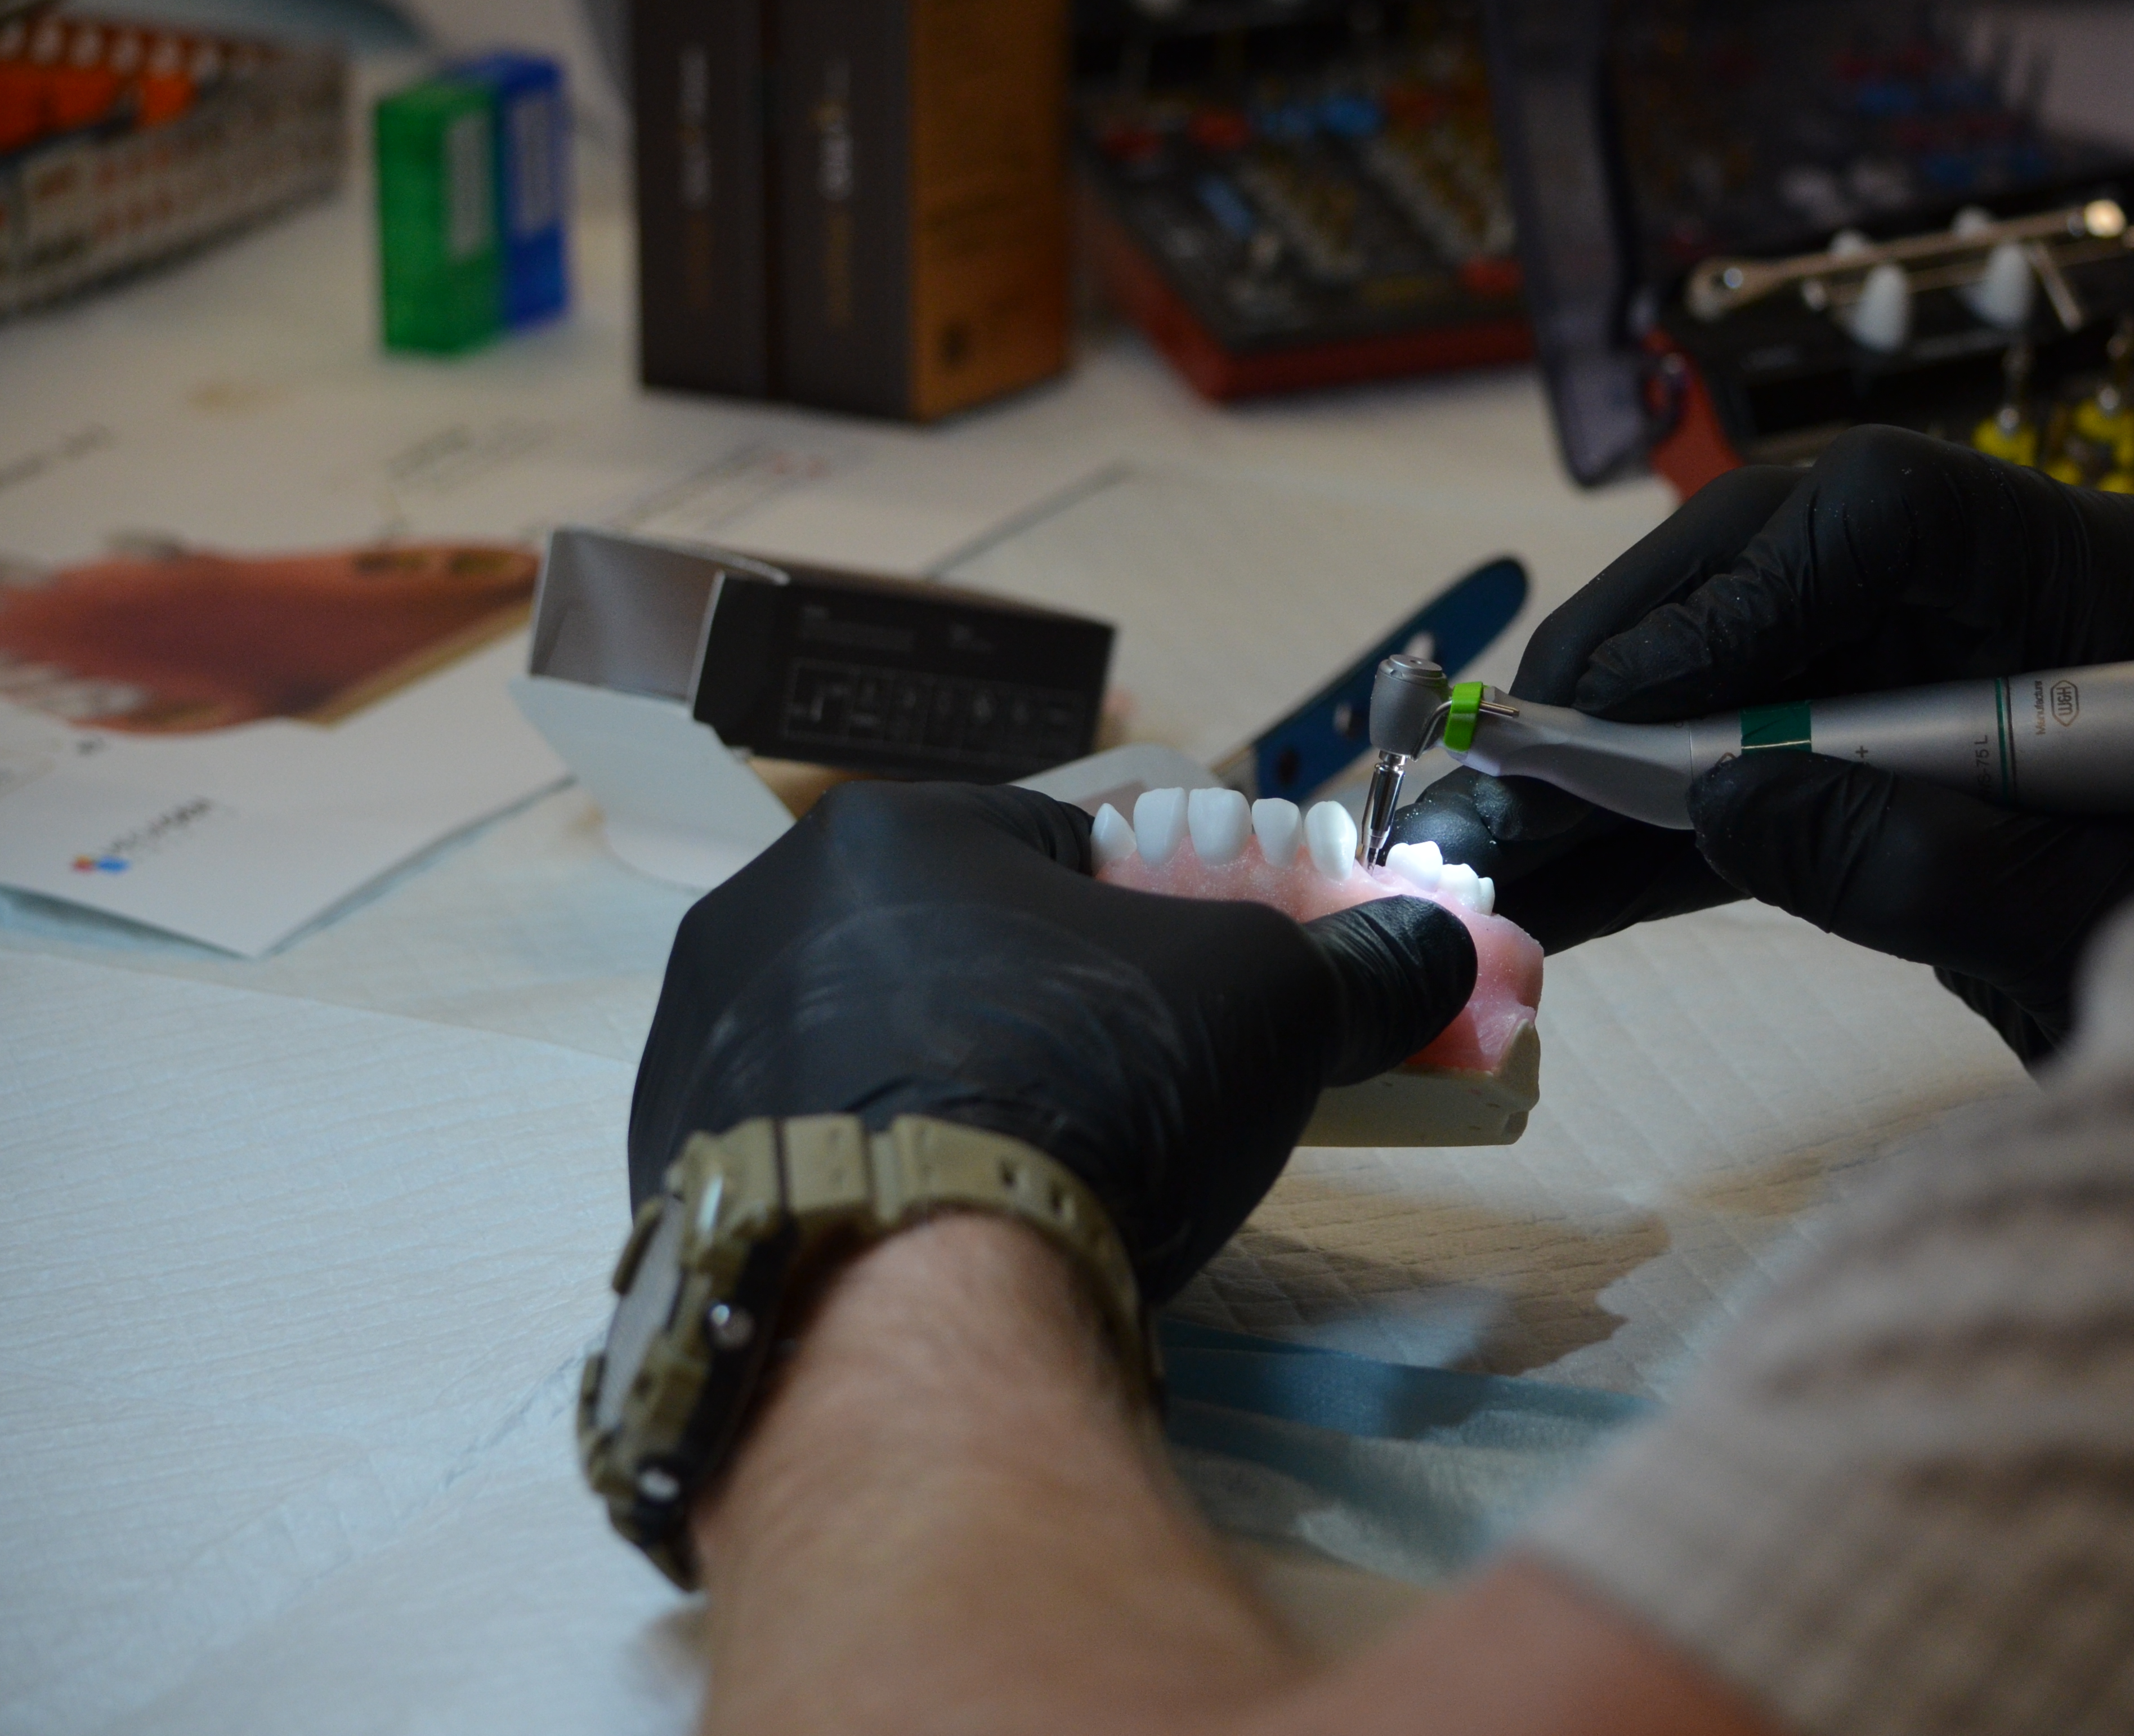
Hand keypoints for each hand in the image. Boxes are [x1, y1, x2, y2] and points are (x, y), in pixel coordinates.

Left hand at [629, 782, 1475, 1303]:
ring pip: (881, 1051)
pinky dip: (889, 1181)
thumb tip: (1456, 948)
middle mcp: (767, 916)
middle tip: (1145, 1100)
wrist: (906, 1302)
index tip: (1214, 995)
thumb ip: (1357, 963)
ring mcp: (701, 1052)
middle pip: (965, 947)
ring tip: (1050, 1180)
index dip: (1170, 913)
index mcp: (891, 831)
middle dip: (1066, 1009)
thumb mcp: (1266, 1004)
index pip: (1065, 845)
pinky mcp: (676, 1180)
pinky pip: (817, 1154)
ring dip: (970, 1092)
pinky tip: (950, 1238)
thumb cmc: (1090, 1092)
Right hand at [1399, 425, 2133, 1059]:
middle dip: (1637, 666)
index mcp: (2124, 591)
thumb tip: (1717, 798)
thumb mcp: (2095, 937)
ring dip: (1626, 768)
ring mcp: (1973, 675)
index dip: (1733, 593)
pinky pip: (1780, 769)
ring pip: (1758, 673)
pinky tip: (1571, 889)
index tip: (1618, 708)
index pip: (1895, 512)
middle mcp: (2033, 601)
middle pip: (1788, 567)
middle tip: (1509, 767)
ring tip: (1498, 849)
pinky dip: (1680, 832)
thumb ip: (1916, 865)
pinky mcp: (1930, 759)